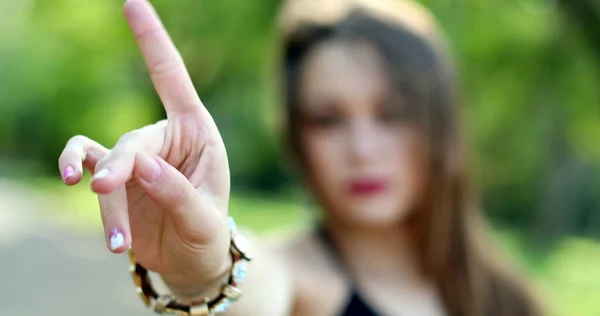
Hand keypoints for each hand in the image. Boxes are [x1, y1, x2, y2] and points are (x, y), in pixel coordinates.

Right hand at [58, 0, 230, 289]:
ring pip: (103, 160)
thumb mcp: (204, 218)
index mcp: (197, 132)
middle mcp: (165, 138)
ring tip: (115, 234)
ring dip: (102, 190)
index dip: (152, 41)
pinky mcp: (114, 180)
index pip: (173, 79)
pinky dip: (94, 203)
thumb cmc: (207, 233)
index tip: (132, 3)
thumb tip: (141, 165)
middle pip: (132, 139)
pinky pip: (90, 175)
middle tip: (107, 187)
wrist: (191, 261)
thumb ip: (177, 193)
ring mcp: (135, 158)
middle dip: (119, 166)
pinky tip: (114, 239)